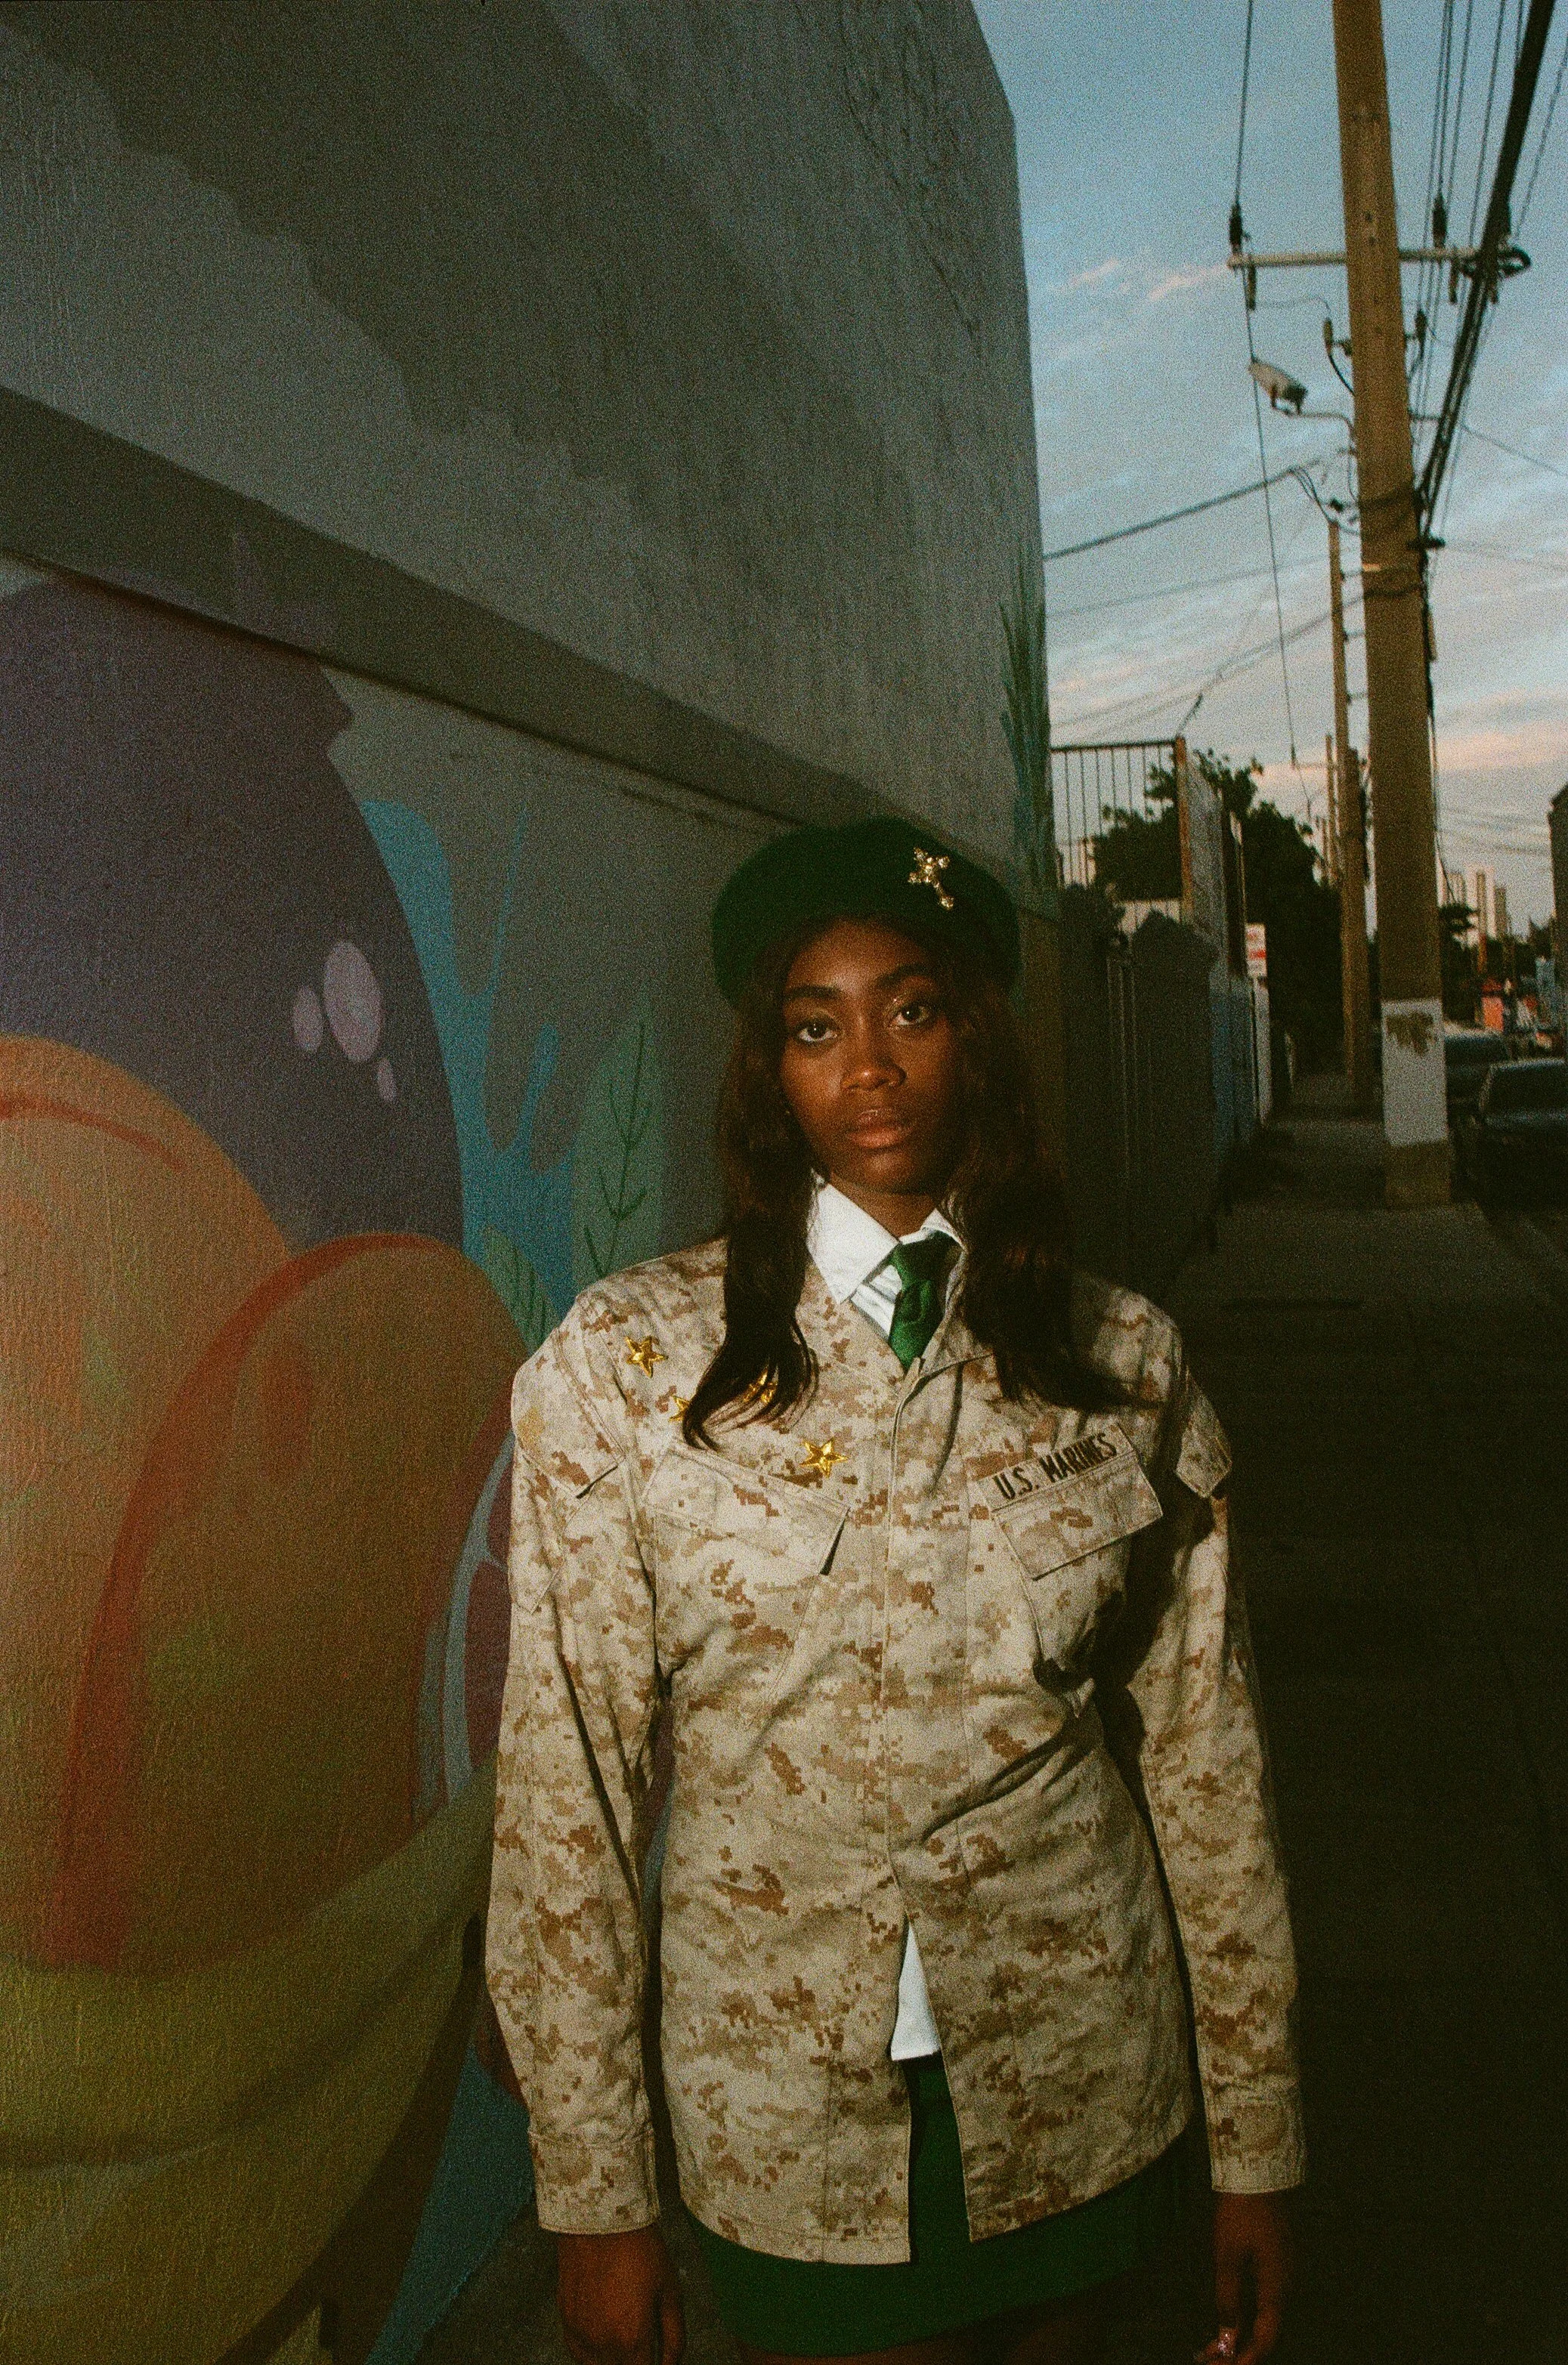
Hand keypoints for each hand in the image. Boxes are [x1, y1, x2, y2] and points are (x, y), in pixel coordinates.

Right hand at [556, 2225, 684, 2364]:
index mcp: (632, 2340)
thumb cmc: (639, 2251)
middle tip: (646, 2343)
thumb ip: (674, 2338)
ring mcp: (581, 2335)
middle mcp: (603, 2345)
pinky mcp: (566, 2322)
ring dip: (616, 2361)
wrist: (600, 2220)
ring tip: (627, 2334)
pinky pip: (581, 2354)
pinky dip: (595, 2353)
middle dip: (637, 2362)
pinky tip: (607, 2333)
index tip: (658, 2357)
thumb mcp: (670, 2291)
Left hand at [1196, 2191, 1291, 2364]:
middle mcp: (1285, 2287)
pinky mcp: (1275, 2265)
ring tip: (1211, 2351)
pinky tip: (1227, 2323)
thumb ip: (1228, 2301)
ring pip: (1263, 2317)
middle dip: (1240, 2352)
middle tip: (1212, 2363)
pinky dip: (1244, 2316)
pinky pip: (1262, 2300)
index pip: (1266, 2337)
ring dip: (1240, 2336)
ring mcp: (1282, 2275)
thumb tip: (1227, 2339)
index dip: (1248, 2358)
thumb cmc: (1240, 2215)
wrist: (1257, 2176)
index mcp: (1277, 2288)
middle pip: (1266, 2331)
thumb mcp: (1228, 2258)